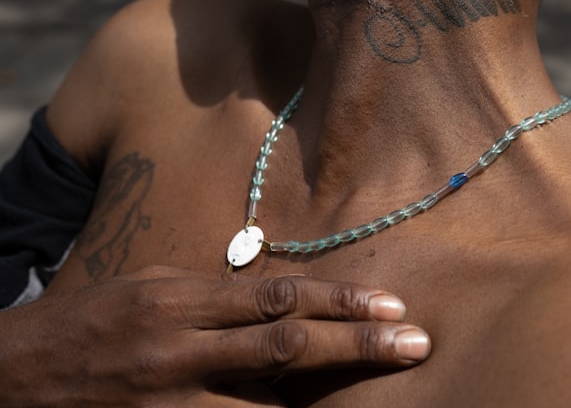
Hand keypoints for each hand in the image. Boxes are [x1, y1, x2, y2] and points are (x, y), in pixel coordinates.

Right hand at [1, 266, 430, 406]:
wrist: (10, 377)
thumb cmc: (88, 322)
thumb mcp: (151, 290)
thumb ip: (216, 297)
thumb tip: (280, 300)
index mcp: (180, 300)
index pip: (278, 297)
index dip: (339, 302)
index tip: (389, 306)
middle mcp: (179, 350)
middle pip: (286, 345)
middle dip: (356, 344)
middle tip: (414, 343)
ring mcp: (168, 402)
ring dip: (324, 402)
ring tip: (380, 389)